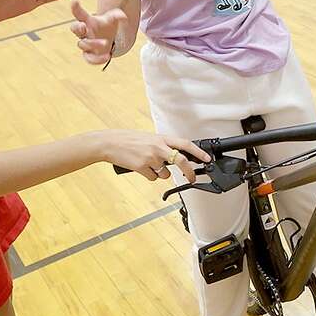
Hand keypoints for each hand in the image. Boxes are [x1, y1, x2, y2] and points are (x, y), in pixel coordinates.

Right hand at [69, 0, 125, 64]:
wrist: (109, 40)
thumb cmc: (106, 26)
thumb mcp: (113, 19)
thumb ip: (117, 15)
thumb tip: (124, 17)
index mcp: (87, 21)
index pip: (79, 13)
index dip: (76, 8)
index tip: (75, 1)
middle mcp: (83, 33)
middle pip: (75, 29)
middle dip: (77, 27)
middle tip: (83, 26)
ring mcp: (85, 44)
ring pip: (83, 44)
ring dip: (93, 44)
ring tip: (106, 43)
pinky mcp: (89, 55)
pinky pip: (89, 58)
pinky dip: (97, 59)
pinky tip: (107, 56)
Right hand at [92, 130, 208, 181]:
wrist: (109, 143)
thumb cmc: (127, 140)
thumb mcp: (148, 138)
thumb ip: (162, 145)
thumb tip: (175, 156)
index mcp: (161, 138)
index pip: (185, 144)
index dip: (198, 152)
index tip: (206, 159)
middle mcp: (158, 147)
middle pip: (181, 161)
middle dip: (189, 172)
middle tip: (192, 177)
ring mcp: (150, 158)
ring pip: (165, 173)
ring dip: (160, 173)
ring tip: (147, 164)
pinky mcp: (142, 167)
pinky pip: (153, 177)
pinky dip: (149, 175)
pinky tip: (140, 168)